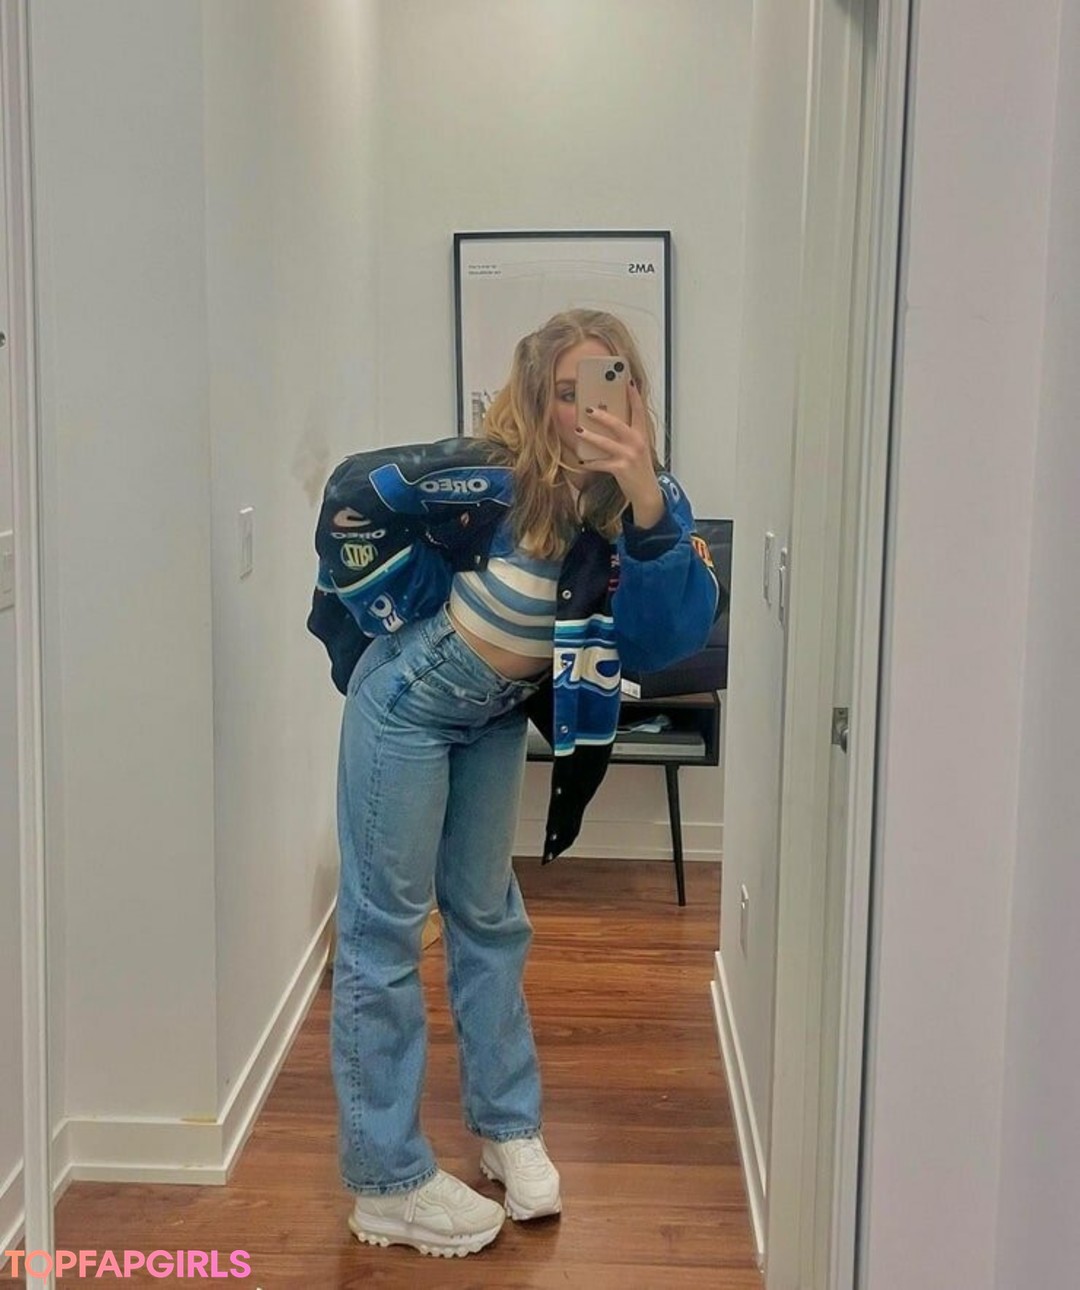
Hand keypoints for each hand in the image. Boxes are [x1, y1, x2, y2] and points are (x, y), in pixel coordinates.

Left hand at [575, 380, 663, 527]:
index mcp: (642, 435)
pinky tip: (581, 460)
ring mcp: (629, 456)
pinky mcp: (621, 469)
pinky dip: (589, 462)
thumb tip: (608, 422)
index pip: (638, 411)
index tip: (627, 382)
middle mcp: (637, 443)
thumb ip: (627, 435)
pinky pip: (601, 463)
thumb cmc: (639, 468)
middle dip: (602, 416)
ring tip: (578, 430)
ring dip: (590, 436)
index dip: (633, 396)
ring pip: (606, 442)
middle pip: (618, 424)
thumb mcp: (638, 448)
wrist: (647, 491)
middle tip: (588, 409)